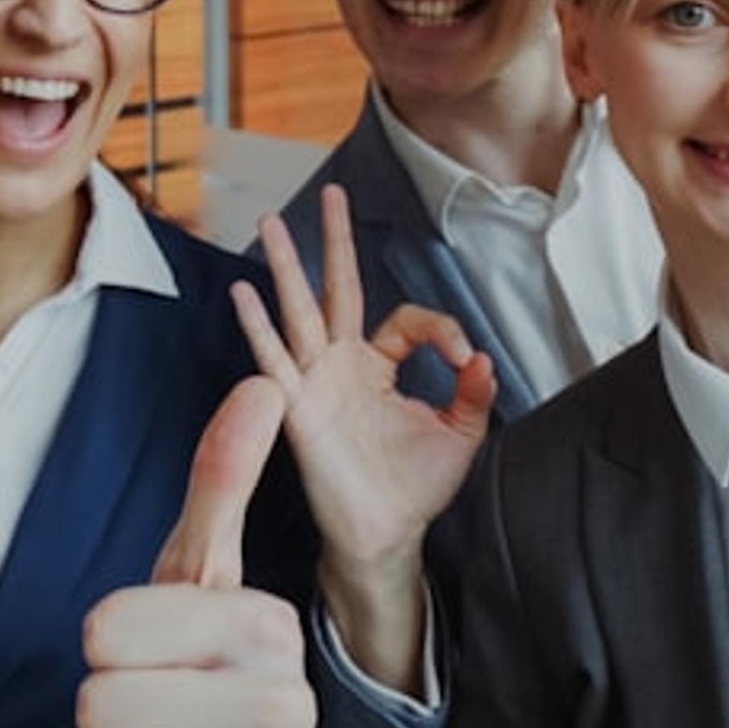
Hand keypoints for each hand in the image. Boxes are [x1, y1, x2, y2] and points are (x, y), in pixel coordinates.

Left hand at [82, 377, 317, 727]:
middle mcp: (288, 706)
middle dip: (106, 726)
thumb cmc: (195, 698)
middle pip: (99, 704)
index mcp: (267, 626)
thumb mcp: (195, 590)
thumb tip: (260, 384)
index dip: (104, 656)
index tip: (153, 668)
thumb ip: (219, 488)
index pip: (105, 627)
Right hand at [239, 187, 500, 691]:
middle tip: (331, 192)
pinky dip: (258, 327)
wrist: (387, 535)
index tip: (466, 362)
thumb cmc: (415, 489)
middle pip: (338, 289)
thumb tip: (483, 357)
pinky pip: (275, 361)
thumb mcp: (460, 435)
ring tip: (271, 222)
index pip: (405, 321)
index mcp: (378, 367)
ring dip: (287, 266)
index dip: (440, 331)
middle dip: (335, 241)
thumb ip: (474, 395)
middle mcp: (343, 366)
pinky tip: (245, 295)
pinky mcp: (298, 408)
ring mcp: (316, 383)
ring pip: (300, 311)